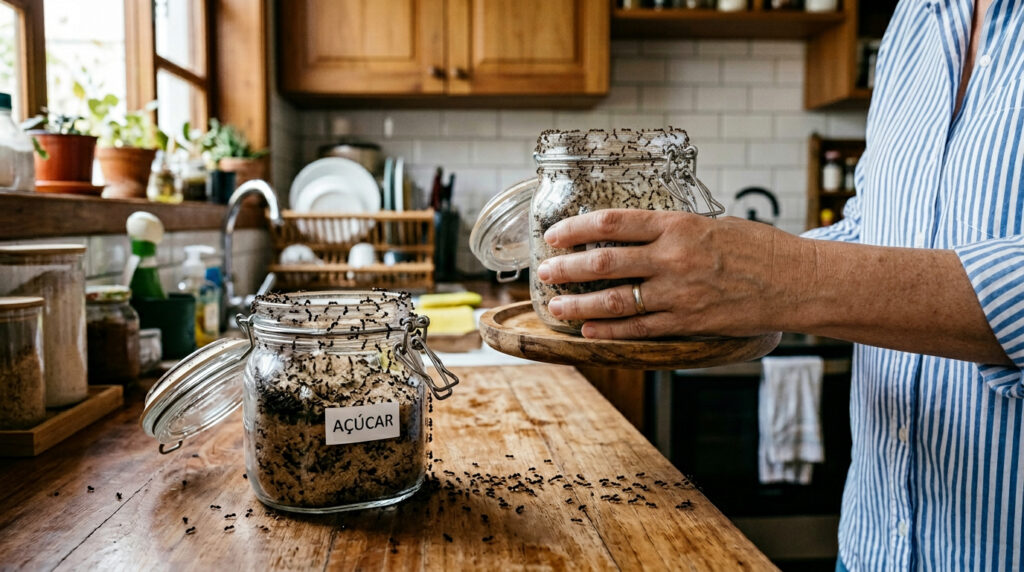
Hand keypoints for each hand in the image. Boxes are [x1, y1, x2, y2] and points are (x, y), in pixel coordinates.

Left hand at [537, 209, 803, 338]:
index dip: (577, 228)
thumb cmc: (759, 248)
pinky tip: (588, 331)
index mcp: (678, 225)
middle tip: (545, 272)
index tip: (555, 233)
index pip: (614, 223)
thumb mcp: (712, 224)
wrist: (797, 282)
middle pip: (604, 263)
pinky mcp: (687, 322)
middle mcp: (672, 258)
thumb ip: (673, 231)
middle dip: (566, 268)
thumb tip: (637, 236)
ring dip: (578, 305)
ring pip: (614, 301)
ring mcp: (678, 293)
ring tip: (555, 307)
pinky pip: (638, 329)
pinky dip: (609, 331)